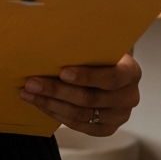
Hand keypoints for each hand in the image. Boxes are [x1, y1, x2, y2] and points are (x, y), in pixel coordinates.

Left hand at [20, 53, 140, 136]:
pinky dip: (56, 114)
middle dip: (57, 90)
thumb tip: (54, 31)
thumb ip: (85, 43)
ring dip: (51, 103)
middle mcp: (129, 97)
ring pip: (81, 114)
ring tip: (29, 94)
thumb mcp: (100, 44)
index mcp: (131, 72)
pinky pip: (79, 125)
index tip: (62, 71)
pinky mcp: (107, 128)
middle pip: (90, 98)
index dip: (86, 76)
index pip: (111, 77)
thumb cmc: (101, 53)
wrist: (112, 68)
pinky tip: (40, 104)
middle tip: (32, 83)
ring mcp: (119, 116)